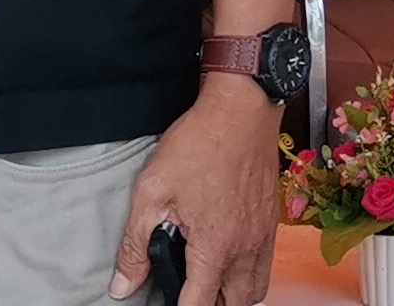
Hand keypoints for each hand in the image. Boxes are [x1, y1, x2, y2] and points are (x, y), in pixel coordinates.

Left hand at [111, 78, 280, 302]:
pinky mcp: (271, 221)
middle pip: (234, 305)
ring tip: (210, 285)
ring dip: (233, 297)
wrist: (242, 108)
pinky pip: (266, 266)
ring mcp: (263, 235)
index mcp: (214, 247)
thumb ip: (135, 244)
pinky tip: (229, 260)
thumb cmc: (200, 143)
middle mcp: (245, 248)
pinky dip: (249, 276)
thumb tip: (123, 284)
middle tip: (188, 294)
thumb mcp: (152, 191)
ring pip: (256, 290)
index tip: (167, 304)